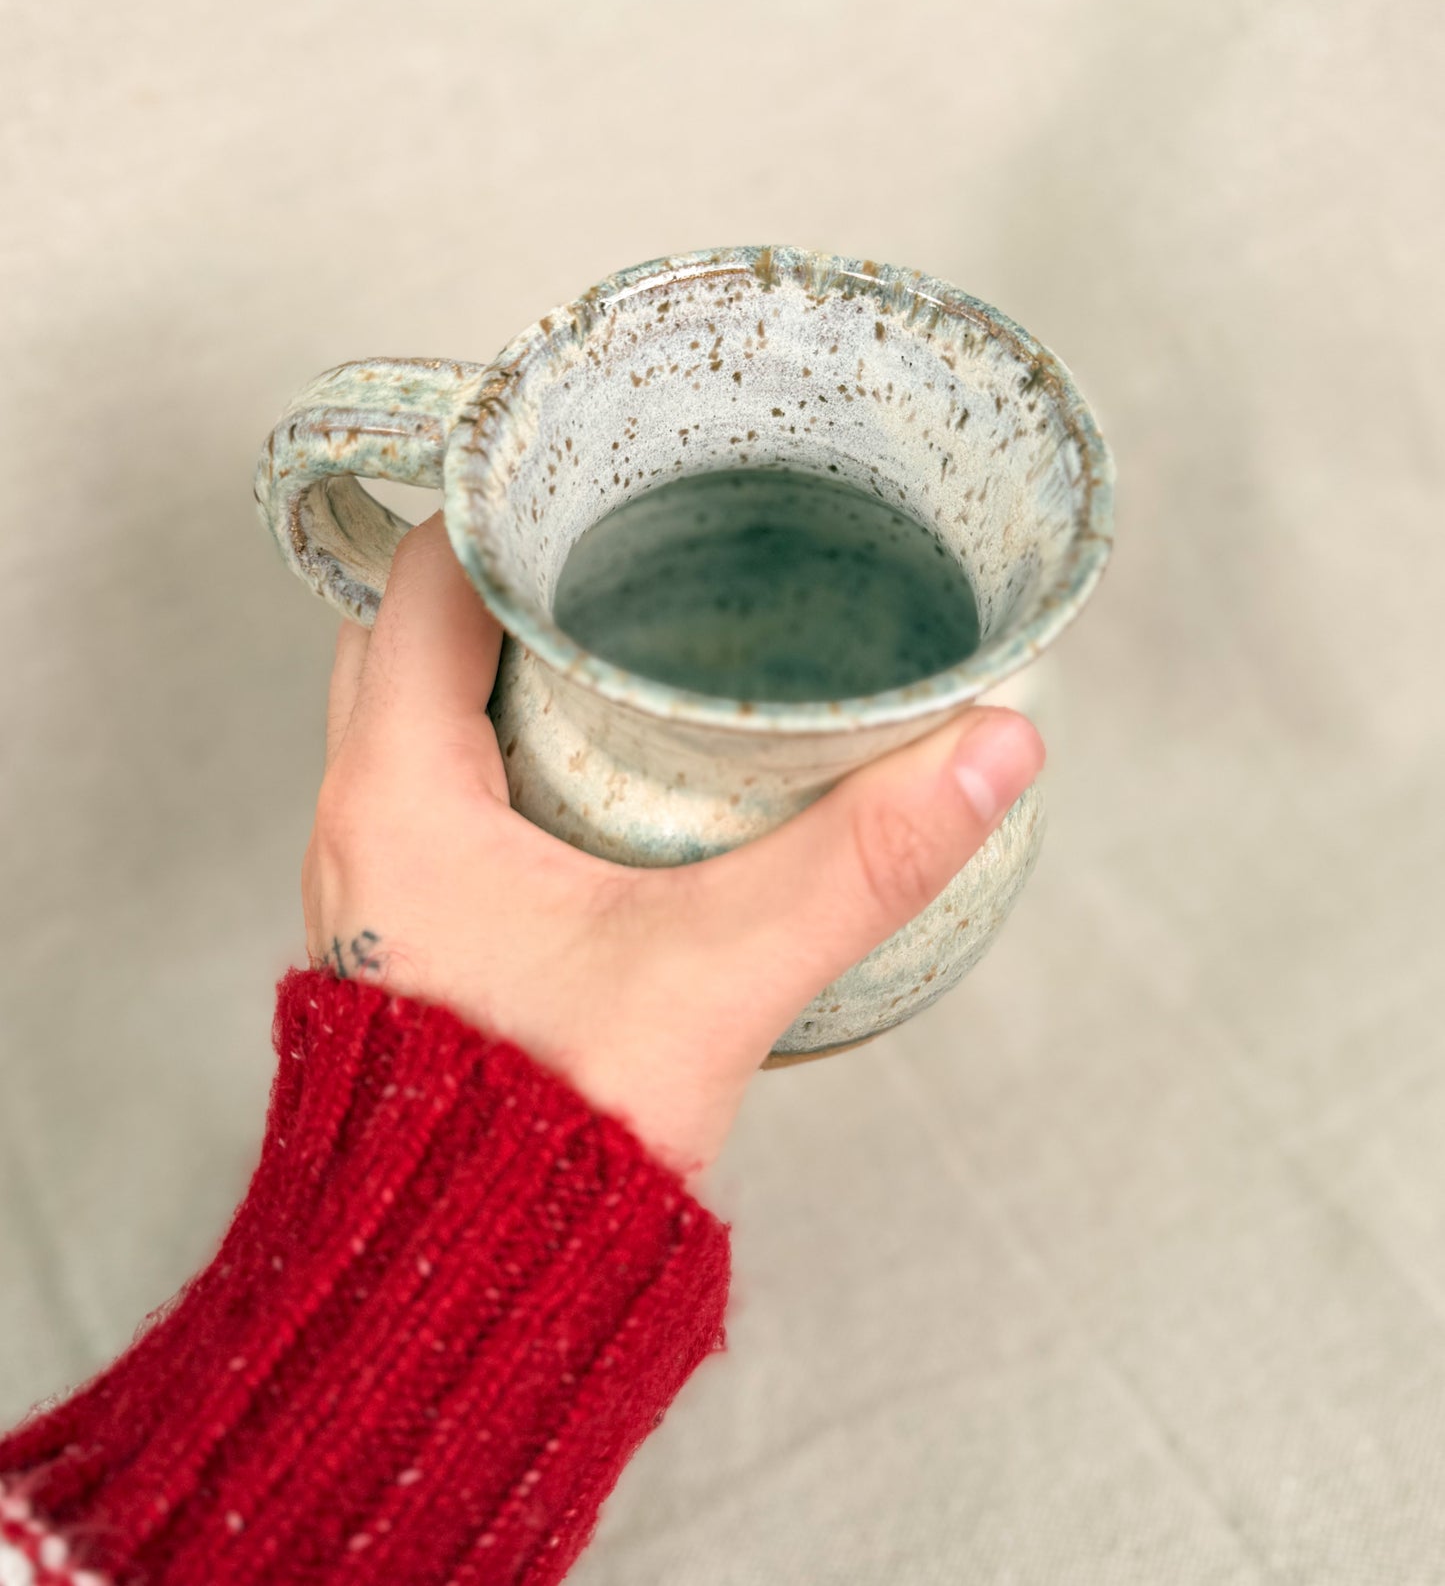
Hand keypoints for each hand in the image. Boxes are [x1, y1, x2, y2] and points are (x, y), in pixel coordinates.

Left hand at [302, 516, 1043, 1173]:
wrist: (465, 1298)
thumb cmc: (548, 1141)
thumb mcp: (720, 972)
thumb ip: (860, 857)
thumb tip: (994, 745)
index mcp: (400, 792)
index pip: (420, 575)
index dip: (501, 502)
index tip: (591, 467)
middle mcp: (363, 822)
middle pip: (414, 632)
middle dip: (513, 575)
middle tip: (630, 541)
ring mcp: (379, 881)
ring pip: (420, 714)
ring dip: (503, 664)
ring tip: (624, 628)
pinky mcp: (415, 931)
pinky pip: (437, 789)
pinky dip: (502, 744)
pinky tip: (599, 761)